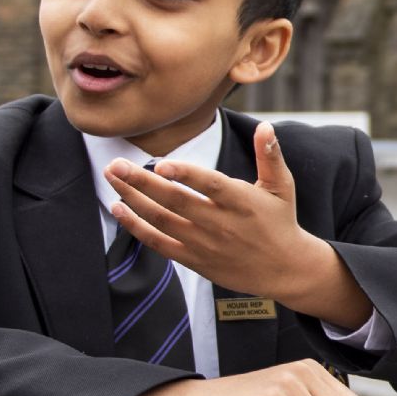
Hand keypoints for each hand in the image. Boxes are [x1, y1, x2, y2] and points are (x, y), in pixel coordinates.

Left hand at [107, 125, 374, 325]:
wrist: (284, 270)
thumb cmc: (280, 222)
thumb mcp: (282, 187)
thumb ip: (270, 155)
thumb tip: (265, 125)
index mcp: (242, 202)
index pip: (211, 185)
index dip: (186, 175)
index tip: (160, 164)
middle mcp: (220, 224)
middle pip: (176, 201)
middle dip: (142, 182)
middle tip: (116, 164)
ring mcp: (205, 244)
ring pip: (161, 220)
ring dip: (133, 199)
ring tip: (112, 178)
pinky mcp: (194, 259)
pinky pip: (159, 243)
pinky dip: (136, 227)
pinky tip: (119, 209)